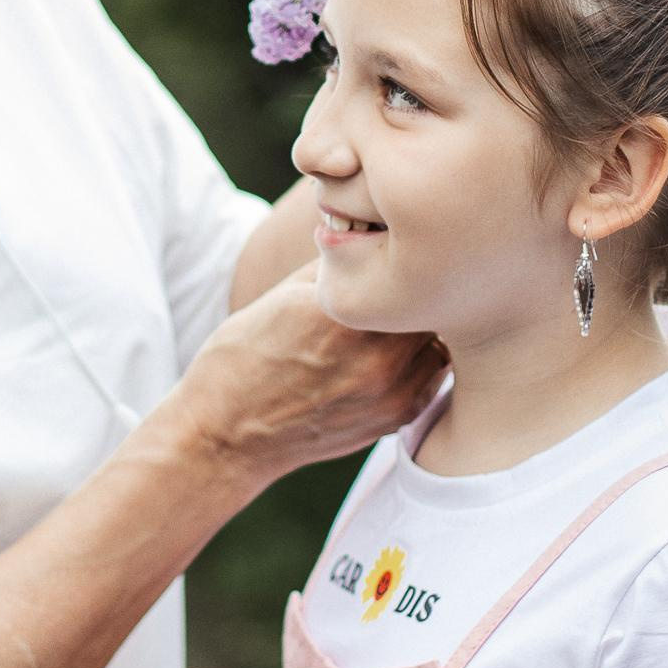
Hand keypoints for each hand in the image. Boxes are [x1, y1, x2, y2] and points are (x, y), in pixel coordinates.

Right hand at [174, 265, 441, 488]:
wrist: (226, 433)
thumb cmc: (244, 357)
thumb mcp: (283, 295)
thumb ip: (336, 265)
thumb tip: (371, 233)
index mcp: (343, 314)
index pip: (408, 271)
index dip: (407, 262)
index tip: (400, 258)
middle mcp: (374, 356)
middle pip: (431, 308)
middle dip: (420, 297)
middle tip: (407, 289)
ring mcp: (388, 393)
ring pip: (440, 345)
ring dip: (425, 332)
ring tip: (399, 326)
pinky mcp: (393, 419)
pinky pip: (431, 379)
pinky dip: (421, 365)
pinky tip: (394, 358)